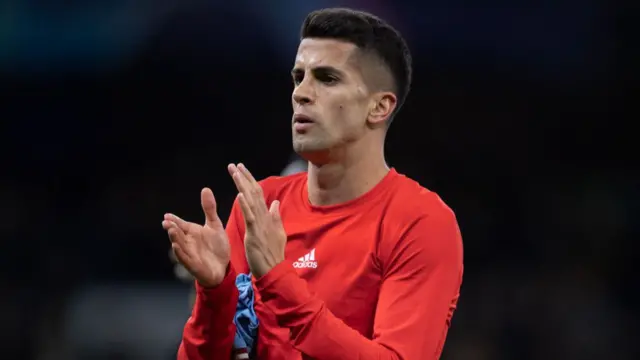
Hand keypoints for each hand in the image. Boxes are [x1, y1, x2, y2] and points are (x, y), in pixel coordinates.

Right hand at [162, 188, 229, 287]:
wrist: (224, 267)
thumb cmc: (216, 246)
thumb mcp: (215, 225)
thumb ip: (209, 209)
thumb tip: (205, 188)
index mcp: (191, 232)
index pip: (180, 224)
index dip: (173, 220)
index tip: (166, 215)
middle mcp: (188, 241)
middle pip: (177, 233)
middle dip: (172, 228)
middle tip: (166, 222)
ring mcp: (189, 253)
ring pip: (179, 245)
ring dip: (174, 238)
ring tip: (171, 231)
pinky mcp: (193, 264)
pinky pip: (185, 258)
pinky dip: (180, 253)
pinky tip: (176, 247)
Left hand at [228, 163, 286, 277]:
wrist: (274, 270)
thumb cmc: (273, 253)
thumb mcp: (277, 232)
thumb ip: (275, 216)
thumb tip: (275, 202)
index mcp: (267, 216)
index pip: (258, 194)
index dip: (250, 180)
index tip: (242, 169)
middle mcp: (264, 217)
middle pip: (254, 193)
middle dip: (244, 178)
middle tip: (235, 165)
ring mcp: (260, 224)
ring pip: (251, 200)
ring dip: (243, 185)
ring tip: (235, 172)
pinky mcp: (255, 233)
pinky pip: (250, 216)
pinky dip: (245, 205)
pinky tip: (239, 194)